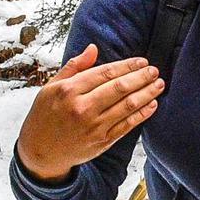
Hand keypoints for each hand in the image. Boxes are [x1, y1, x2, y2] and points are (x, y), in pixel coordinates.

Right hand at [15, 45, 163, 180]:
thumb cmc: (45, 114)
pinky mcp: (102, 142)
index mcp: (69, 90)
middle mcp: (82, 108)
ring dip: (146, 94)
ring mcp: (94, 126)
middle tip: (154, 71)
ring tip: (159, 85)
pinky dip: (142, 114)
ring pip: (127, 106)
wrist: (40, 151)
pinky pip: (127, 126)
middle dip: (141, 77)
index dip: (127, 66)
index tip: (142, 61)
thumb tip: (93, 48)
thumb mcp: (52, 87)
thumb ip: (74, 67)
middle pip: (119, 88)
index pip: (105, 73)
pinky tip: (152, 104)